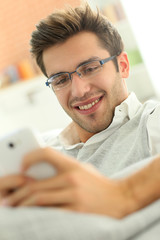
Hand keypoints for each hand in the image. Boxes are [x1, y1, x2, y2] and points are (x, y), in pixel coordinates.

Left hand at [0, 147, 135, 217]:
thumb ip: (62, 170)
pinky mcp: (77, 212)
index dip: (29, 157)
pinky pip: (49, 214)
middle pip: (34, 184)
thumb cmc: (99, 184)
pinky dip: (35, 215)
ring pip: (38, 200)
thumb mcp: (82, 170)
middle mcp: (72, 179)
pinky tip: (27, 216)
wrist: (122, 198)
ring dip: (20, 205)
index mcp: (73, 165)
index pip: (46, 153)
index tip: (20, 165)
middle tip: (2, 197)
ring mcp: (74, 196)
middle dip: (14, 191)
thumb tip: (37, 175)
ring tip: (9, 207)